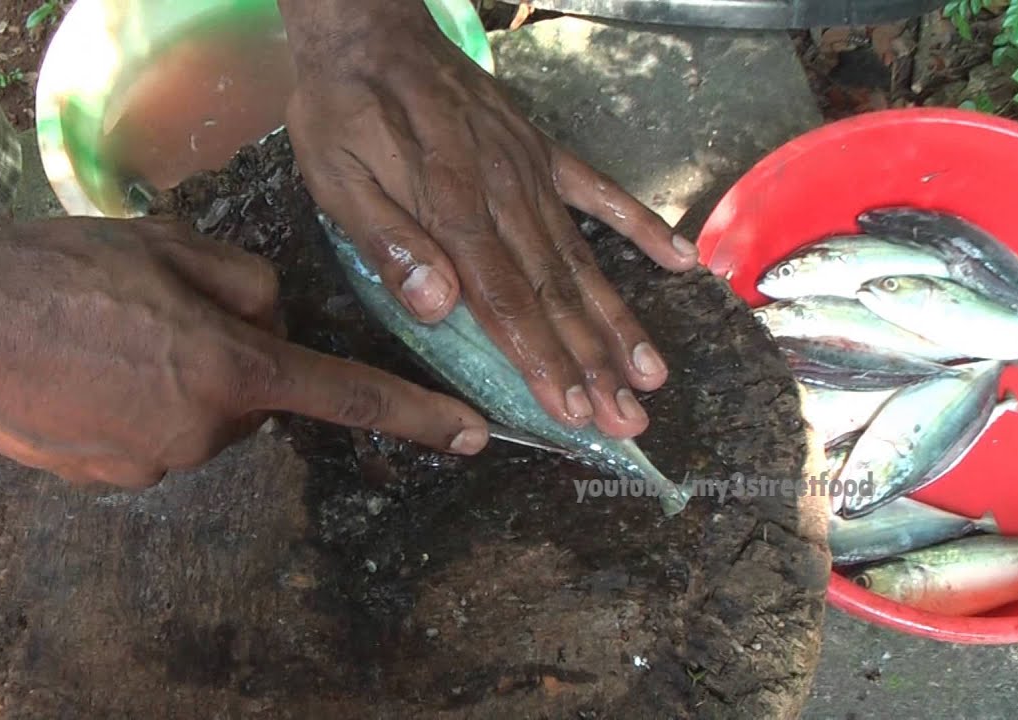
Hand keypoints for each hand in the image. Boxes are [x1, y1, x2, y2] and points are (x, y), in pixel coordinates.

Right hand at [0, 218, 488, 488]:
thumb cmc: (58, 275)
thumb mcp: (166, 247)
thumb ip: (243, 282)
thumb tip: (273, 315)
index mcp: (232, 368)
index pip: (348, 395)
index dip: (418, 416)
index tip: (472, 436)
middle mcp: (208, 430)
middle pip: (255, 394)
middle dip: (232, 361)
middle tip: (159, 318)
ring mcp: (162, 463)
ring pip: (204, 416)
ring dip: (178, 383)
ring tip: (108, 341)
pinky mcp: (120, 482)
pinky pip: (158, 438)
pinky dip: (139, 409)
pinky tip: (89, 375)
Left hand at [278, 0, 699, 439]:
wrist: (371, 32)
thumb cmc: (344, 111)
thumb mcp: (336, 177)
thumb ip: (388, 241)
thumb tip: (437, 305)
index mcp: (451, 208)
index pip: (504, 299)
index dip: (541, 359)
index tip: (572, 410)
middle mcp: (505, 195)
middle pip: (555, 293)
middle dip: (593, 362)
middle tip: (628, 420)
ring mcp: (531, 172)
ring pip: (581, 259)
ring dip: (618, 320)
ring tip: (653, 374)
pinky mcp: (543, 151)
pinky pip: (600, 193)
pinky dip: (640, 227)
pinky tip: (680, 261)